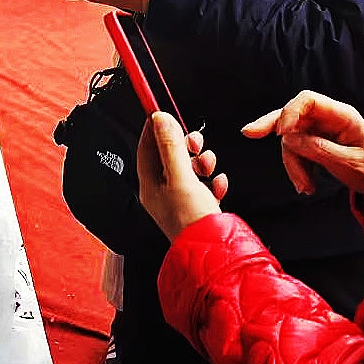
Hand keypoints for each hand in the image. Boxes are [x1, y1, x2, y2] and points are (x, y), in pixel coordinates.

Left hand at [138, 112, 227, 240]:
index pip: (146, 148)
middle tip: (195, 142)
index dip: (155, 129)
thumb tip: (159, 118)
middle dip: (185, 146)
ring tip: (209, 167)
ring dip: (202, 162)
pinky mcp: (198, 207)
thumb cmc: (192, 220)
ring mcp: (180, 201)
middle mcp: (162, 192)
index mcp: (150, 185)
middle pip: (169, 157)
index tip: (163, 112)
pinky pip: (204, 185)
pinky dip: (212, 181)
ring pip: (189, 169)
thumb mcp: (180, 176)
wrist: (214, 251)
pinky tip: (217, 185)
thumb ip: (170, 146)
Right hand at [242, 91, 363, 198]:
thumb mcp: (349, 163)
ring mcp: (320, 130)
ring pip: (291, 139)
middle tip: (248, 133)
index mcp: (341, 115)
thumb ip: (319, 149)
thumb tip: (289, 139)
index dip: (290, 112)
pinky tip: (305, 185)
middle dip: (271, 126)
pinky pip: (297, 150)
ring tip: (304, 187)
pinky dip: (297, 167)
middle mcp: (327, 119)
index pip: (308, 101)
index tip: (280, 133)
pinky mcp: (316, 143)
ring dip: (292, 163)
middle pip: (292, 115)